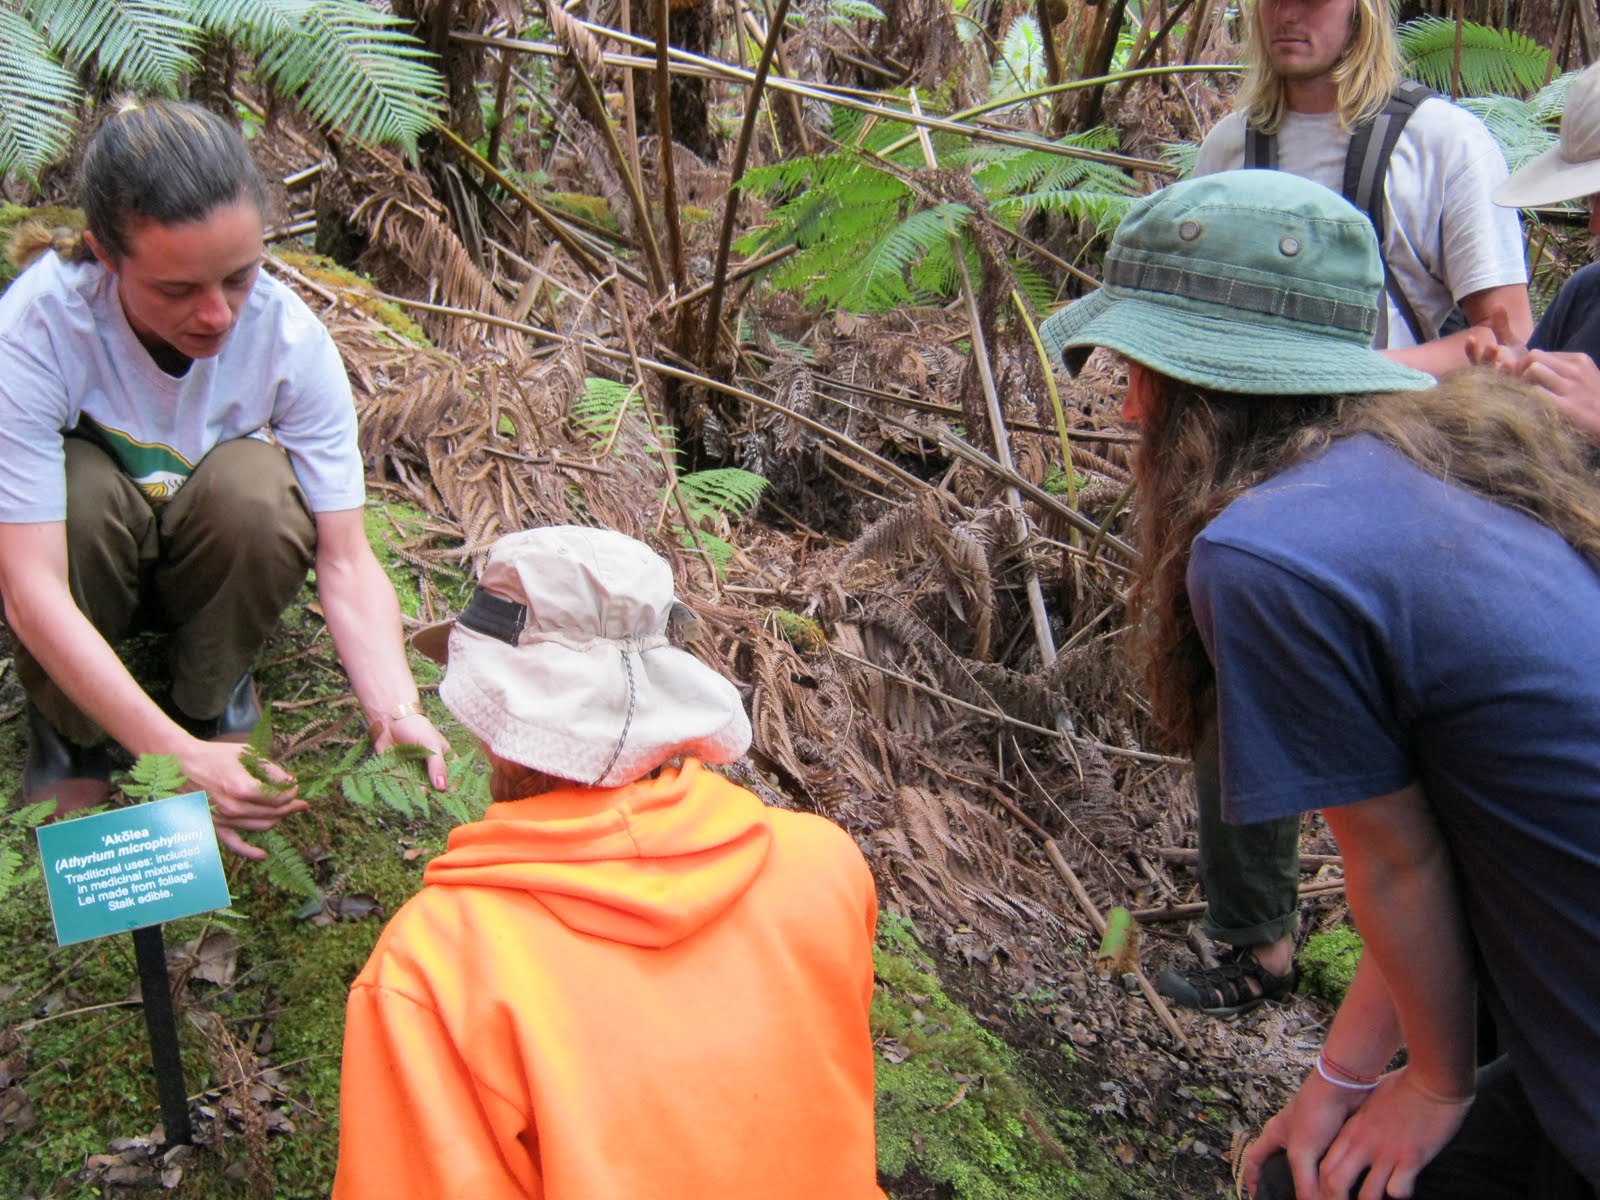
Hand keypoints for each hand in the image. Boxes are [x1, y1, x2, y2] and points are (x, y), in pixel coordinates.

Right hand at [176, 738, 305, 860]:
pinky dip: (250, 852)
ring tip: (286, 811)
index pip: (279, 797)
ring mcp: (223, 820)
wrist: (180, 764)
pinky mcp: (214, 827)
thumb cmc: (214, 756)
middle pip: (273, 813)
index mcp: (241, 787)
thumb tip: (290, 782)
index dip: (292, 792)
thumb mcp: (245, 753)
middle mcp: (233, 807)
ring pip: (262, 825)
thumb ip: (270, 768)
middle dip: (290, 806)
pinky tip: (263, 855)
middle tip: (299, 801)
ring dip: (278, 819)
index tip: (294, 786)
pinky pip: (234, 845)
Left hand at [372, 711, 449, 789]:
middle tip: (428, 793)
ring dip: (417, 791)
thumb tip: (443, 788)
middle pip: (434, 786)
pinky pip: (402, 785)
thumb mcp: (432, 745)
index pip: (452, 777)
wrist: (389, 719)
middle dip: (432, 792)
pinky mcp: (398, 773)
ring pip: (418, 787)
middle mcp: (430, 768)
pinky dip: (403, 788)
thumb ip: (438, 766)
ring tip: (417, 791)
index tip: (449, 796)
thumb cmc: (416, 727)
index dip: (452, 788)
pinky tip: (404, 787)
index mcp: (443, 759)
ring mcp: (414, 772)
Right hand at [1242, 1069, 1368, 1199]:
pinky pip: (1328, 1162)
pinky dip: (1331, 1175)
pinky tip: (1339, 1186)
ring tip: (1319, 1195)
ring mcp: (1312, 1136)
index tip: (1257, 1199)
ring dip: (1313, 1181)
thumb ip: (1304, 1182)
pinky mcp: (1331, 1137)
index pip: (1254, 1160)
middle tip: (1289, 1198)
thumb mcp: (1302, 1151)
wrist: (1345, 1087)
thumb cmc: (1315, 1111)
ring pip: (1308, 1166)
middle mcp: (1290, 1136)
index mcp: (1274, 1135)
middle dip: (1284, 1183)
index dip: (1252, 1180)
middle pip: (1281, 1165)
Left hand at [1311, 1067, 1472, 1199]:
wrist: (1431, 1079)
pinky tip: (1403, 1191)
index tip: (1331, 1198)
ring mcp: (1386, 1152)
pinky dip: (1399, 1196)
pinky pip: (1398, 1191)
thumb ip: (1361, 1127)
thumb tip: (1357, 1140)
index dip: (1323, 1189)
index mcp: (1352, 1131)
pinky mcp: (1411, 1158)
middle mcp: (1364, 1143)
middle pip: (1334, 1184)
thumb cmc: (1403, 1089)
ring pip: (1367, 1195)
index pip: (1324, 1167)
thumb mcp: (1370, 1106)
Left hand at [1513, 350, 1599, 443]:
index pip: (1538, 354)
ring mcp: (1571, 387)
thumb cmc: (1591, 405)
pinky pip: (1535, 392)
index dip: (1523, 368)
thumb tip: (1512, 366)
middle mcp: (1575, 370)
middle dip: (1519, 371)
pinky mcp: (1566, 407)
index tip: (1522, 383)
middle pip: (1532, 356)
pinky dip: (1525, 399)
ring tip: (1524, 398)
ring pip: (1533, 369)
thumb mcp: (1580, 381)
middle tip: (1519, 389)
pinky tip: (1527, 410)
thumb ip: (1553, 372)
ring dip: (1521, 383)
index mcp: (1578, 361)